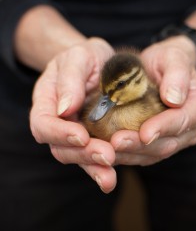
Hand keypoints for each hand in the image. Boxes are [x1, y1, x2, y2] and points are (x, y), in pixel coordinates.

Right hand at [30, 37, 116, 192]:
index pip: (44, 123)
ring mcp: (76, 132)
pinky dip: (102, 168)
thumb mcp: (79, 57)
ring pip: (78, 157)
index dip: (59, 133)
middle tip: (105, 156)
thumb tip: (64, 108)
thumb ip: (69, 79)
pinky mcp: (93, 138)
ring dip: (93, 168)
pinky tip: (112, 178)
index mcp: (47, 101)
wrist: (101, 62)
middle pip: (61, 146)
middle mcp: (59, 121)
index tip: (81, 136)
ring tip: (109, 177)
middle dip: (82, 154)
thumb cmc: (88, 57)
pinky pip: (94, 156)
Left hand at [111, 37, 195, 165]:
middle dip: (141, 145)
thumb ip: (177, 73)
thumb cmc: (167, 60)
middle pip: (169, 143)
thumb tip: (173, 98)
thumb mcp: (173, 56)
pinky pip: (147, 154)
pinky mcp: (164, 142)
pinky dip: (130, 155)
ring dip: (132, 153)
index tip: (144, 133)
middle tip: (117, 143)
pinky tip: (113, 152)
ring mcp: (179, 138)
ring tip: (110, 149)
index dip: (162, 128)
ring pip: (156, 153)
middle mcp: (194, 126)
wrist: (162, 69)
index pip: (182, 120)